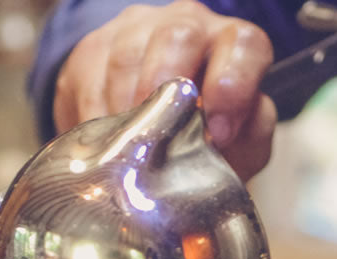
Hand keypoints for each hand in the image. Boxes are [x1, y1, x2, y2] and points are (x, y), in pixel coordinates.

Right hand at [53, 1, 279, 181]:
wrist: (157, 127)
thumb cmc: (208, 133)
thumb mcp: (240, 143)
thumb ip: (246, 139)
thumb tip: (223, 142)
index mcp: (234, 45)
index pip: (244, 46)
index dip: (233, 87)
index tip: (219, 133)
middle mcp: (190, 25)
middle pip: (178, 35)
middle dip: (167, 85)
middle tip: (159, 133)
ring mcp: (137, 30)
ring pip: (127, 57)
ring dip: (127, 113)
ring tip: (130, 155)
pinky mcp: (95, 47)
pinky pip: (90, 79)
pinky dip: (97, 121)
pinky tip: (105, 148)